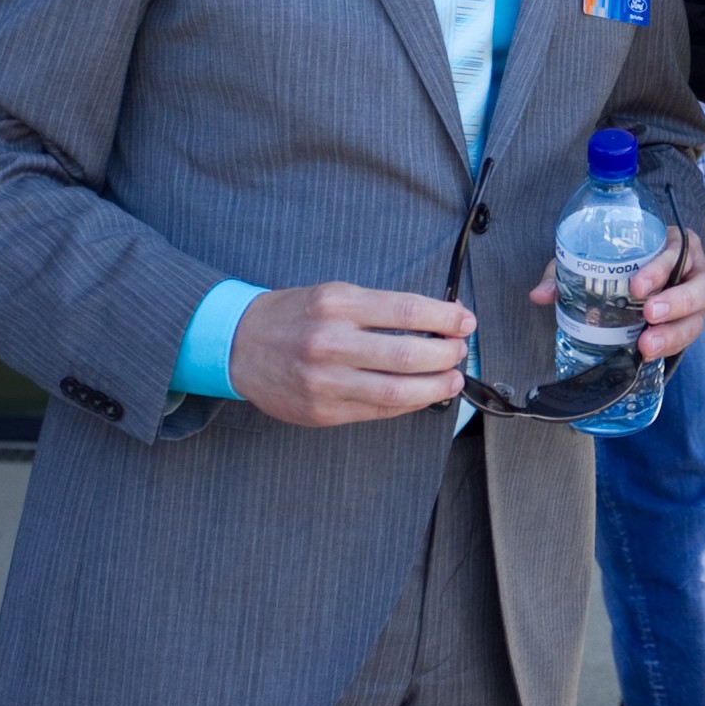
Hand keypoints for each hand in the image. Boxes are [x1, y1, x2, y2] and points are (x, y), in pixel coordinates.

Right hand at [229, 283, 474, 426]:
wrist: (239, 344)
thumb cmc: (294, 316)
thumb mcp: (335, 294)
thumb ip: (383, 307)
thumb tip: (438, 318)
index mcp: (338, 305)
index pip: (408, 310)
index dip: (446, 318)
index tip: (465, 321)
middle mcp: (332, 342)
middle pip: (409, 354)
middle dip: (447, 354)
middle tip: (460, 351)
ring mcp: (326, 381)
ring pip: (398, 390)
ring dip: (436, 386)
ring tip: (451, 378)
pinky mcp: (322, 411)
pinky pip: (378, 411)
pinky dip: (408, 403)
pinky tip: (422, 394)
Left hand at [527, 225, 704, 361]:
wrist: (648, 276)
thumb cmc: (625, 261)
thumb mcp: (598, 259)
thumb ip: (569, 272)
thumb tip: (539, 294)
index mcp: (675, 244)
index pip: (678, 250)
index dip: (661, 269)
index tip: (637, 287)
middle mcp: (695, 270)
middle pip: (702, 286)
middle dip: (678, 303)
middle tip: (649, 315)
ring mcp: (697, 301)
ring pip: (699, 318)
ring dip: (674, 334)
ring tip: (647, 347)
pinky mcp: (691, 323)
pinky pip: (687, 337)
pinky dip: (669, 346)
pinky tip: (647, 355)